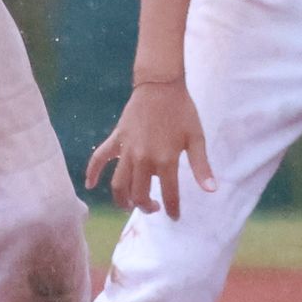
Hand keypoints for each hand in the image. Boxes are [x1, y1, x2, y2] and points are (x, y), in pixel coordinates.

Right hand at [84, 79, 216, 220]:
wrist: (160, 85)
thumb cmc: (182, 111)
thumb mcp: (196, 138)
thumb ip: (201, 166)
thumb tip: (211, 191)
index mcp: (166, 160)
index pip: (168, 195)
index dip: (172, 209)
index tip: (174, 216)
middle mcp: (144, 159)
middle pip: (139, 195)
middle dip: (146, 207)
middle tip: (154, 208)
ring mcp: (127, 150)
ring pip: (119, 184)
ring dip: (122, 199)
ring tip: (130, 204)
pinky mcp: (116, 139)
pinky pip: (99, 158)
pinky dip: (92, 172)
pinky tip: (89, 185)